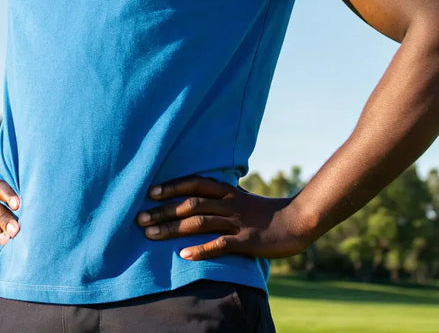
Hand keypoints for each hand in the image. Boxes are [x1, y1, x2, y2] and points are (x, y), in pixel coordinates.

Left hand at [136, 176, 316, 259]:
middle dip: (163, 211)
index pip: (194, 183)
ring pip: (199, 222)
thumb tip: (197, 193)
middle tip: (139, 218)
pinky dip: (201, 250)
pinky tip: (183, 255)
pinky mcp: (246, 241)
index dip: (171, 187)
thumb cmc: (266, 212)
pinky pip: (220, 244)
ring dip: (172, 229)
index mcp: (228, 191)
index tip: (149, 192)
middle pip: (190, 204)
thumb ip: (221, 195)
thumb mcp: (242, 197)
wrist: (298, 221)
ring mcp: (237, 222)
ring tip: (150, 235)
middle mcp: (229, 204)